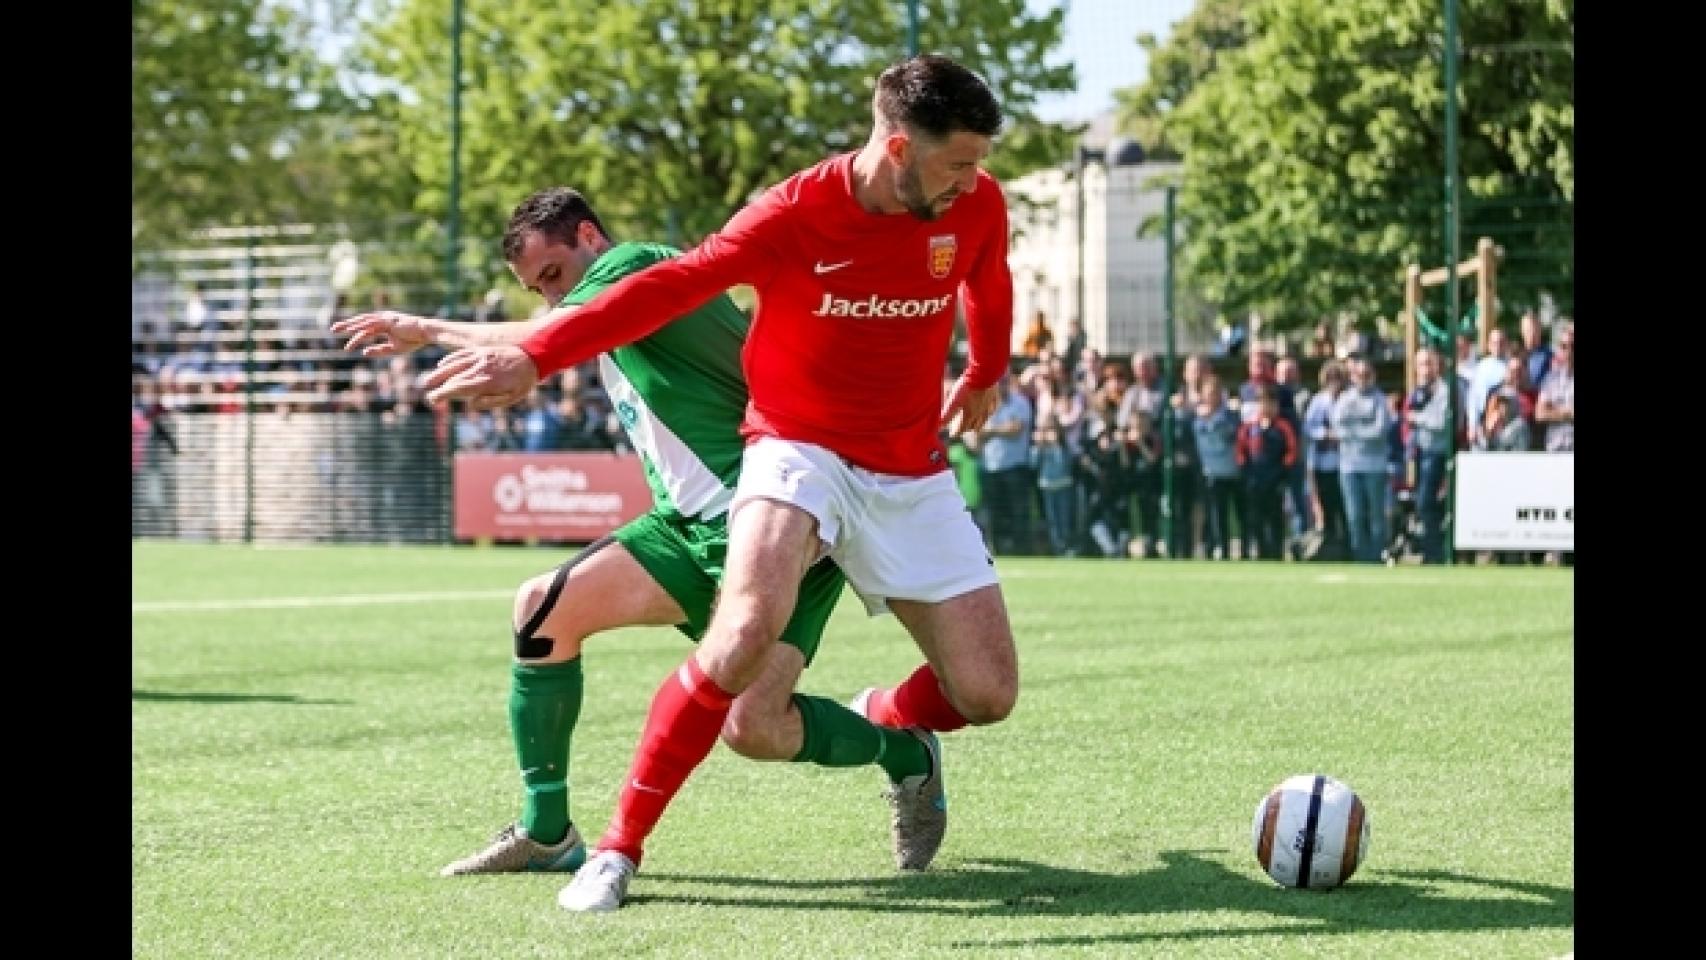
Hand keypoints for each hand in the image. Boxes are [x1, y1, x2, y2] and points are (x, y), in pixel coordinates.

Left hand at [331, 311, 436, 357]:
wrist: (427, 333)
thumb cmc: (414, 340)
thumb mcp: (393, 349)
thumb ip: (378, 350)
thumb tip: (364, 353)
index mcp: (384, 323)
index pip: (365, 325)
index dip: (354, 330)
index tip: (344, 338)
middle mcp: (382, 318)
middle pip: (360, 321)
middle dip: (346, 325)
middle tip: (332, 329)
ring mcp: (384, 318)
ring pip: (363, 322)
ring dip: (349, 326)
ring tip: (337, 330)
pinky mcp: (387, 321)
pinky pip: (371, 326)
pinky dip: (360, 330)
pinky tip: (351, 333)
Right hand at [419, 345, 540, 409]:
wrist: (535, 356)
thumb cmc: (523, 381)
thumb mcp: (512, 397)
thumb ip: (491, 402)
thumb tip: (471, 403)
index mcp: (487, 381)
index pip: (459, 388)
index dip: (443, 394)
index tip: (434, 400)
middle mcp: (481, 368)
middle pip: (453, 377)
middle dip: (439, 387)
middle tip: (430, 396)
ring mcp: (480, 357)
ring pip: (454, 364)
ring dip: (439, 373)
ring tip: (428, 381)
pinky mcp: (481, 350)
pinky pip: (461, 354)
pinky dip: (450, 359)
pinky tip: (442, 364)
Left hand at [940, 376, 998, 436]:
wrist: (985, 373)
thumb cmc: (967, 386)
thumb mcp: (954, 400)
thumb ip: (947, 414)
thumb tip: (939, 426)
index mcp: (969, 415)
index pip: (962, 428)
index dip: (956, 431)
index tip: (952, 434)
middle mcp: (980, 414)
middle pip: (973, 426)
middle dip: (966, 428)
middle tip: (961, 428)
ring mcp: (989, 406)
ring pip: (984, 420)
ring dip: (978, 424)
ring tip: (974, 425)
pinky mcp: (995, 398)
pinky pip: (992, 410)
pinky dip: (988, 413)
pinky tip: (987, 411)